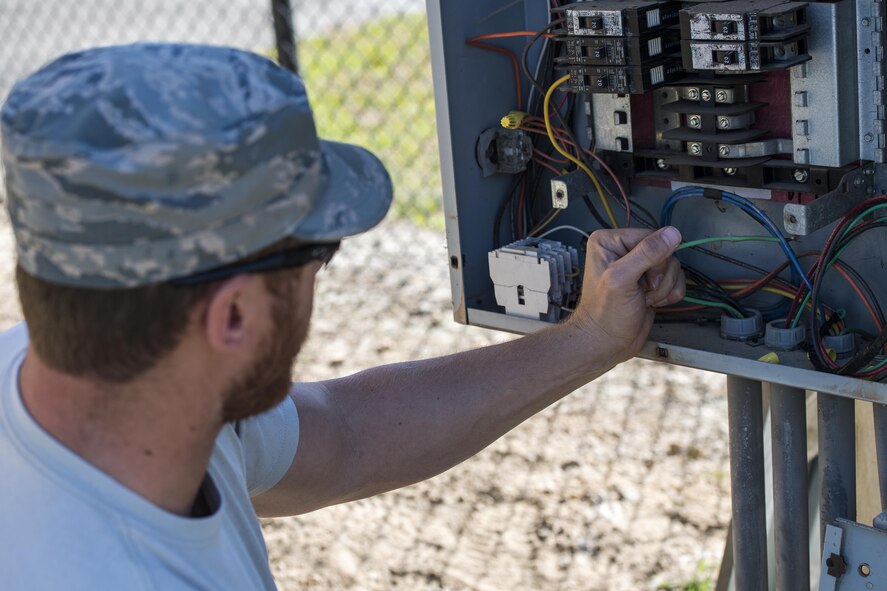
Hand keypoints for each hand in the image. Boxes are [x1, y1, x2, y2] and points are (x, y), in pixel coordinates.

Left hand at [568, 227, 685, 361]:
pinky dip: (669, 294)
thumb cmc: (605, 314)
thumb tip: (672, 233)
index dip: (654, 259)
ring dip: (663, 288)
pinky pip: (675, 279)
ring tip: (644, 299)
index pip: (650, 236)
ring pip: (672, 266)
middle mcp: (624, 251)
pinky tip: (652, 303)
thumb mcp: (622, 279)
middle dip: (658, 276)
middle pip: (664, 251)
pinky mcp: (651, 283)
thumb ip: (647, 254)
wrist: (607, 343)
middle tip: (641, 291)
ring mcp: (639, 267)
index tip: (641, 279)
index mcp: (609, 241)